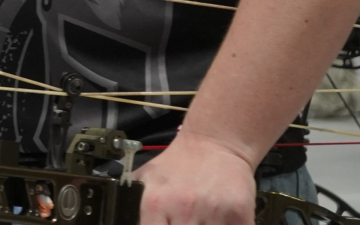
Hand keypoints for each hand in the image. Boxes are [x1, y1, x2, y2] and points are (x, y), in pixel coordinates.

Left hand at [134, 132, 257, 224]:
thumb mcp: (147, 175)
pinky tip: (222, 222)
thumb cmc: (178, 163)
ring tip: (201, 221)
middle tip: (184, 222)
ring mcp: (212, 213)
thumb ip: (132, 198)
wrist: (215, 142)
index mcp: (155, 202)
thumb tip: (121, 214)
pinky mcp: (238, 214)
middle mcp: (182, 209)